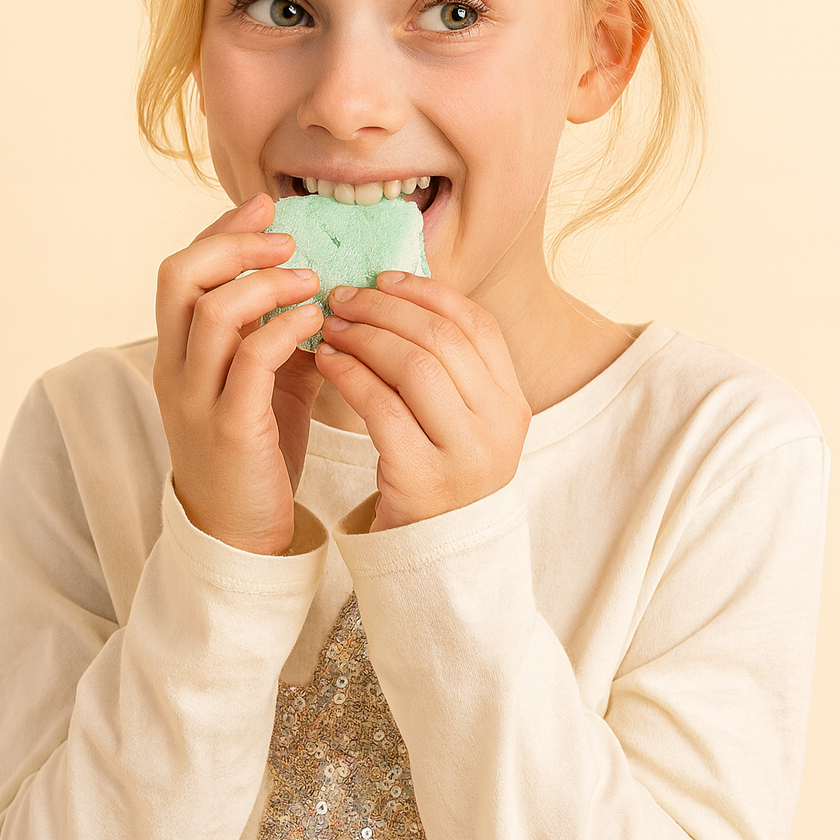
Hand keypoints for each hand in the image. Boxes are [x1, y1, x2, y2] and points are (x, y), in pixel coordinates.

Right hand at [153, 193, 323, 553]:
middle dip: (235, 246)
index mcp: (178, 352)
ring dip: (266, 284)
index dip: (221, 231)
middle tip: (287, 241)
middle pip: (180, 277)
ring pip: (211, 313)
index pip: (181, 269)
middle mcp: (175, 369)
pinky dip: (284, 330)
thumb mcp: (267, 380)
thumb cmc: (258, 448)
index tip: (266, 207)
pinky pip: (249, 363)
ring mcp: (196, 399)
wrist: (240, 533)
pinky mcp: (230, 429)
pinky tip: (316, 320)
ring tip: (311, 280)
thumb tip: (323, 278)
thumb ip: (279, 330)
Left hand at [315, 273, 530, 530]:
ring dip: (366, 336)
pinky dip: (350, 375)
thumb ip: (443, 367)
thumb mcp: (459, 423)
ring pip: (416, 366)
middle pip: (443, 338)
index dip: (428, 293)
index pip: (478, 324)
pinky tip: (327, 361)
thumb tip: (396, 290)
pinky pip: (382, 408)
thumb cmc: (436, 477)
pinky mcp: (423, 480)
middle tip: (344, 297)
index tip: (384, 277)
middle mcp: (500, 426)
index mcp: (512, 403)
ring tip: (331, 325)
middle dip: (387, 309)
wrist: (435, 562)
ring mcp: (466, 455)